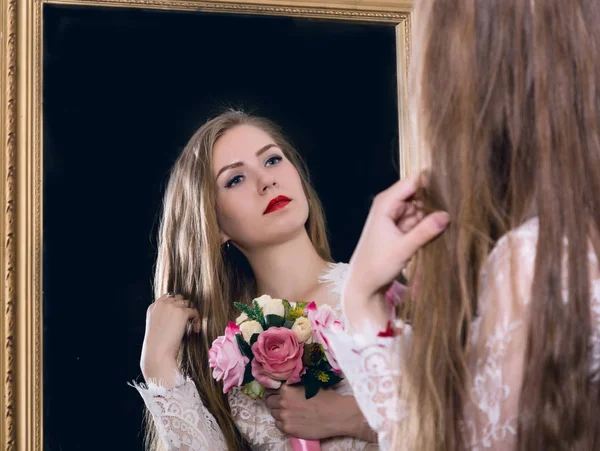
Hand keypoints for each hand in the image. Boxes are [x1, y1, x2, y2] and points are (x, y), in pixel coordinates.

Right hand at [140, 293, 199, 385]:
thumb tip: (177, 314)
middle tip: (186, 321)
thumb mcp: (155, 326)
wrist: (157, 353)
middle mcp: (162, 304)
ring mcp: (172, 307)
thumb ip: (163, 316)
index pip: (168, 297)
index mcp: (153, 307)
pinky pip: (194, 312)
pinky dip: (197, 321)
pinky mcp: (182, 313)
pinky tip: (195, 330)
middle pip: (179, 298)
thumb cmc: (157, 345)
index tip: (179, 316)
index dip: (175, 305)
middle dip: (183, 308)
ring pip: (187, 304)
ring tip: (191, 326)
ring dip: (191, 313)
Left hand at [265, 385, 371, 440]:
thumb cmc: (327, 397)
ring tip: (290, 413)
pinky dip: (284, 423)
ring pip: (274, 414)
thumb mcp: (310, 384)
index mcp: (287, 389)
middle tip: (284, 404)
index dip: (278, 391)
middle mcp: (282, 402)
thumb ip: (296, 384)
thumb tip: (289, 382)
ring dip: (280, 413)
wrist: (336, 415)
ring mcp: (284, 417)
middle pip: (270, 402)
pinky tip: (293, 421)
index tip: (281, 394)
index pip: (273, 389)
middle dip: (275, 402)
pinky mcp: (288, 429)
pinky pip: (279, 425)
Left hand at [344, 176, 448, 328]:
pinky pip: (419, 219)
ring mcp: (395, 215)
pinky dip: (428, 224)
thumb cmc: (377, 266)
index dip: (432, 184)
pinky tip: (441, 230)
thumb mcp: (403, 249)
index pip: (413, 181)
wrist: (364, 283)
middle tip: (455, 211)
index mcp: (385, 202)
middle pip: (419, 193)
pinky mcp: (400, 227)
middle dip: (435, 201)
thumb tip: (446, 216)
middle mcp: (389, 205)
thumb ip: (424, 232)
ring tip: (450, 223)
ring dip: (433, 214)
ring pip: (421, 207)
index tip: (451, 192)